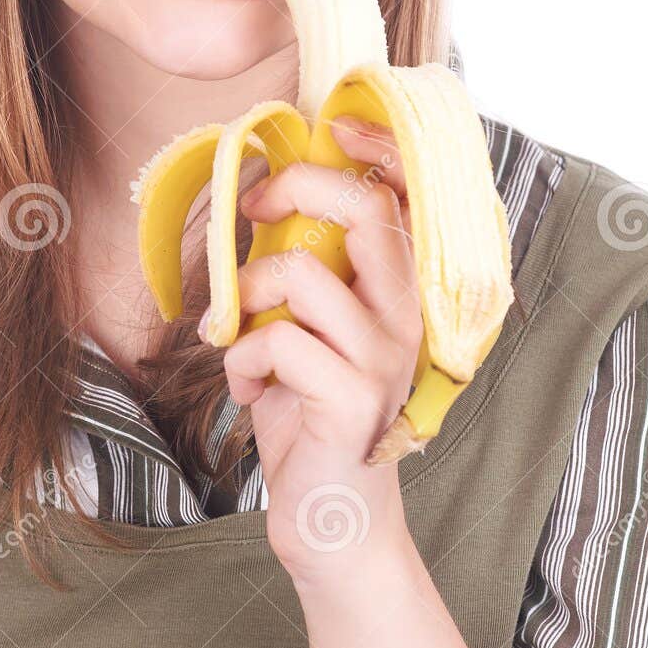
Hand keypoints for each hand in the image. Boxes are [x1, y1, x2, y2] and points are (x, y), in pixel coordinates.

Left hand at [219, 116, 421, 588]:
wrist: (332, 521)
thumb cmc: (310, 413)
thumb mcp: (308, 328)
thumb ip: (306, 268)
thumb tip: (265, 195)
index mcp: (400, 290)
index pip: (408, 197)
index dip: (378, 148)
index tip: (333, 126)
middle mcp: (407, 315)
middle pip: (365, 210)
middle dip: (297, 189)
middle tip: (256, 208)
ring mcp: (386, 358)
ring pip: (301, 273)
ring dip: (246, 297)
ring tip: (240, 337)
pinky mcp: (354, 401)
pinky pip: (275, 343)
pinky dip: (239, 363)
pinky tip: (246, 392)